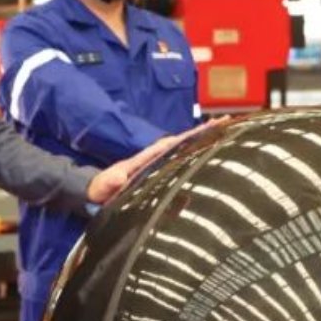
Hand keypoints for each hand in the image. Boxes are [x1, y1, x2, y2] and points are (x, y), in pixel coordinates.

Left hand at [86, 123, 213, 204]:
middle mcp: (154, 161)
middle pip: (182, 144)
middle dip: (202, 134)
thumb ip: (111, 181)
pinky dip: (194, 169)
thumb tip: (119, 177)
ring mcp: (158, 171)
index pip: (170, 144)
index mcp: (145, 159)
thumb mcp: (104, 186)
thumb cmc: (100, 189)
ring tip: (224, 138)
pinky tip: (210, 168)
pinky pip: (180, 174)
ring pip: (184, 156)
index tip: (208, 125)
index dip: (188, 134)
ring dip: (202, 147)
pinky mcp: (159, 182)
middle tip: (225, 123)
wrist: (95, 197)